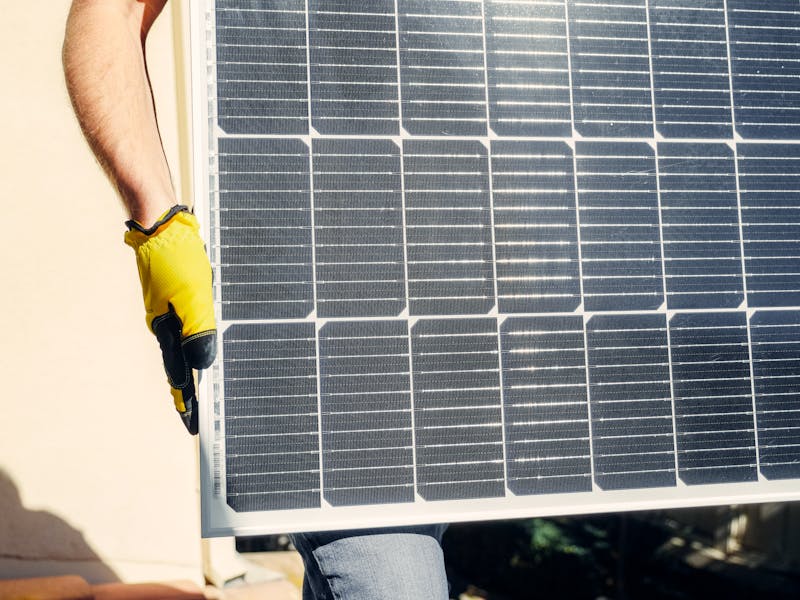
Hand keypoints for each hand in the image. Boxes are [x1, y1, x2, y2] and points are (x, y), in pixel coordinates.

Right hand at [124, 205, 216, 433]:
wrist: (159, 225)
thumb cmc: (177, 259)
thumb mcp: (193, 298)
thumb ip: (199, 331)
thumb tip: (203, 364)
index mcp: (168, 329)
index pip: (179, 374)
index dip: (186, 400)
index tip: (192, 424)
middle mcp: (166, 323)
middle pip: (180, 363)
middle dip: (189, 389)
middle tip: (196, 413)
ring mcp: (169, 309)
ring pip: (184, 344)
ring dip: (193, 365)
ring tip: (200, 388)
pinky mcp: (175, 295)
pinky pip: (188, 324)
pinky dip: (196, 339)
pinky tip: (201, 342)